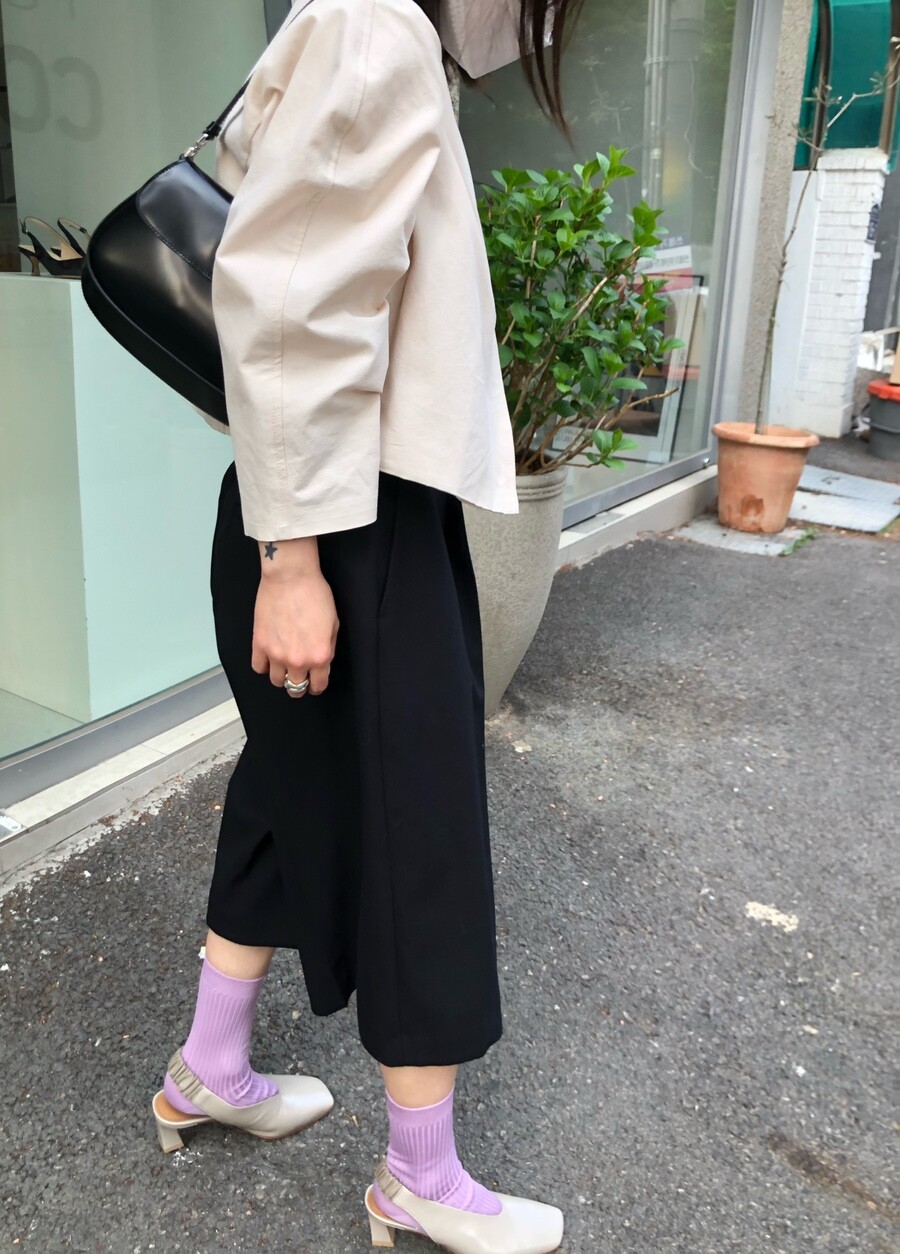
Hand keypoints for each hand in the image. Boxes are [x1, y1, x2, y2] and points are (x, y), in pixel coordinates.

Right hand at [250, 539, 338, 695]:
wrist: (291, 576)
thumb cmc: (315, 594)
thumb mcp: (334, 623)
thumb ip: (327, 647)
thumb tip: (321, 661)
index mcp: (319, 656)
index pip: (318, 685)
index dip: (318, 685)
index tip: (315, 682)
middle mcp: (297, 660)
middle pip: (295, 688)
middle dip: (300, 685)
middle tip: (300, 676)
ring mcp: (275, 654)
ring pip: (276, 681)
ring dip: (281, 676)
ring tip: (284, 665)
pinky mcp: (259, 644)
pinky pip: (258, 667)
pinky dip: (264, 665)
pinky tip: (269, 657)